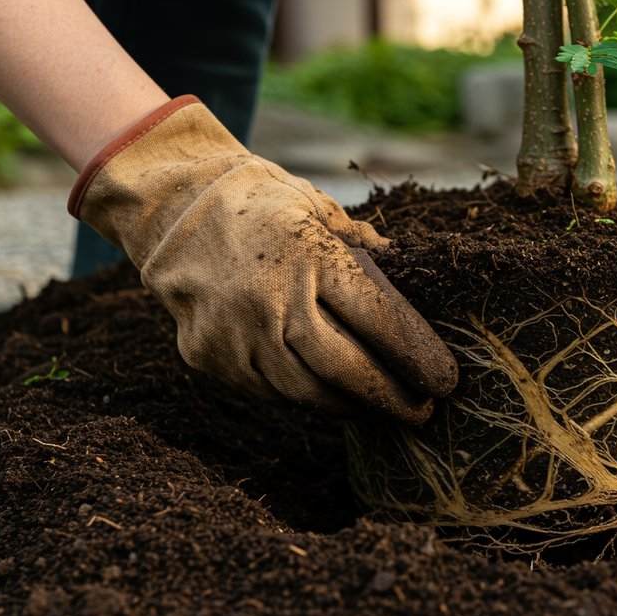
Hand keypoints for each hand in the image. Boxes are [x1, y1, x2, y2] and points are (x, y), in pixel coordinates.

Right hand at [69, 96, 456, 422]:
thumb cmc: (260, 203)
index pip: (378, 318)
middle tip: (423, 412)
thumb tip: (411, 270)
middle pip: (345, 369)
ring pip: (305, 392)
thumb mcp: (318, 206)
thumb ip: (363, 245)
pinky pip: (267, 392)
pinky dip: (303, 398)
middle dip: (391, 397)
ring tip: (381, 408)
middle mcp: (270, 299)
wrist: (170, 209)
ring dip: (350, 406)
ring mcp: (234, 333)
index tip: (446, 380)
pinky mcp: (209, 357)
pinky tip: (329, 396)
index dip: (416, 355)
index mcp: (309, 256)